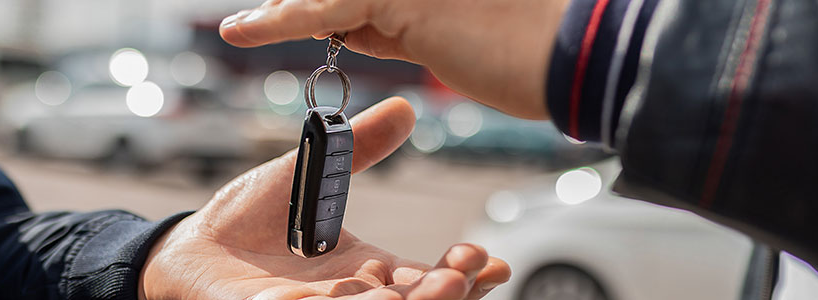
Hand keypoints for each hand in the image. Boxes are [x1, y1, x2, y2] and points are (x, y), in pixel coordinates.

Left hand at [139, 97, 510, 298]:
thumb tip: (405, 108)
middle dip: (443, 295)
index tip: (489, 259)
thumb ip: (359, 148)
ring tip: (418, 291)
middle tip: (460, 272)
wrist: (193, 246)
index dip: (463, 274)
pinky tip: (355, 295)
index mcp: (369, 271)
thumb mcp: (314, 174)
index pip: (427, 279)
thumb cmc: (254, 218)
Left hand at [218, 0, 570, 118]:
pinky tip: (243, 28)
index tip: (285, 7)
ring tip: (247, 21)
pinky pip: (324, 9)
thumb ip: (398, 20)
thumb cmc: (528, 48)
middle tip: (261, 14)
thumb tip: (350, 28)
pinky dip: (278, 21)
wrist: (574, 55)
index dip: (325, 3)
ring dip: (286, 5)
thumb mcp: (450, 28)